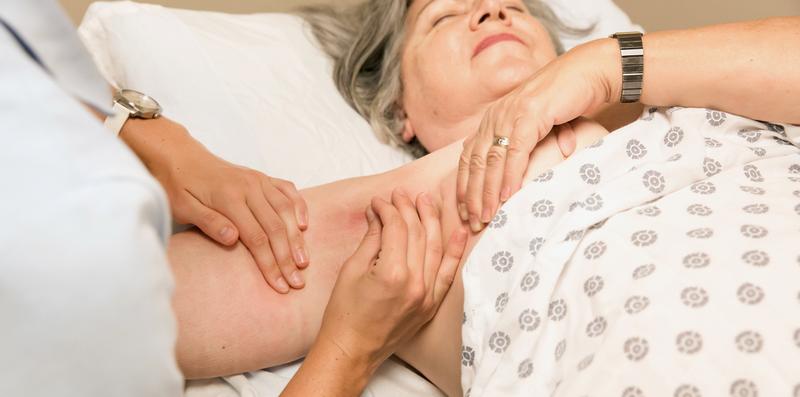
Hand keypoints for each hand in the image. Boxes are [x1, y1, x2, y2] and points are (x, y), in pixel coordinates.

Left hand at [122, 118, 308, 293]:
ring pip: (285, 211)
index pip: (256, 238)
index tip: (279, 285)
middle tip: (298, 281)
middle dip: (288, 257)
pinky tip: (304, 225)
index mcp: (229, 197)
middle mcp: (249, 187)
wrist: (179, 156)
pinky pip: (288, 190)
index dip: (270, 264)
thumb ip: (208, 222)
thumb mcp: (182, 207)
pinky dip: (299, 206)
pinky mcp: (262, 177)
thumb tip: (232, 239)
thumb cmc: (177, 185)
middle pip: (275, 227)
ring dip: (297, 237)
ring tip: (304, 260)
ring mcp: (258, 180)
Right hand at [318, 189, 467, 369]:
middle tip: (401, 193)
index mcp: (391, 273)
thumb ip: (371, 239)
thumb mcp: (351, 270)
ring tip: (427, 200)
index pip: (396, 228)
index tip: (378, 201)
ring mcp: (427, 296)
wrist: (352, 351)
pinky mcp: (431, 305)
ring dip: (432, 220)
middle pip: (417, 233)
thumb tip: (377, 214)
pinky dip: (455, 251)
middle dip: (409, 208)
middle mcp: (415, 283)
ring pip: (435, 247)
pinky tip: (459, 231)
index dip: (387, 209)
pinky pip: (448, 273)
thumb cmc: (344, 313)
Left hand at [456, 40, 616, 231]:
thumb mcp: (538, 126)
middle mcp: (496, 116)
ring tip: (487, 215)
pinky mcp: (530, 115)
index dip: (464, 185)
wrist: (589, 72)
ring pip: (491, 160)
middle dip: (471, 195)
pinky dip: (509, 175)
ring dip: (488, 191)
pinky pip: (515, 152)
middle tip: (471, 222)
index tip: (464, 211)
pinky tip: (507, 195)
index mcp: (493, 119)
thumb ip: (526, 148)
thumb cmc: (566, 100)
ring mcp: (511, 114)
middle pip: (474, 162)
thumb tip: (520, 178)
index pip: (469, 156)